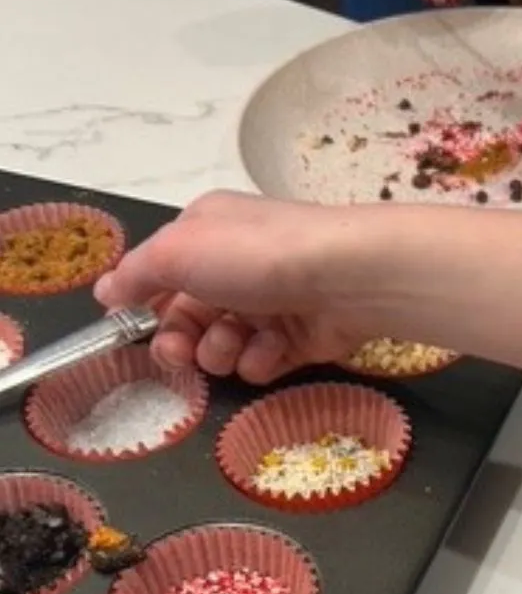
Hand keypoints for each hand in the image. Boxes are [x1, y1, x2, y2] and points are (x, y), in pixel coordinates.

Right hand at [94, 191, 388, 384]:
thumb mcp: (178, 251)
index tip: (136, 332)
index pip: (161, 276)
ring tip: (237, 342)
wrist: (346, 278)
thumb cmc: (254, 255)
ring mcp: (270, 302)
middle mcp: (236, 265)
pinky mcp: (299, 337)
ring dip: (221, 351)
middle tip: (183, 354)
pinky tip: (272, 350)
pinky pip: (263, 361)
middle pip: (189, 317)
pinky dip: (261, 360)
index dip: (146, 308)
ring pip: (223, 344)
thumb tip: (103, 292)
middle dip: (180, 340)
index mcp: (205, 233)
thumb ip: (136, 274)